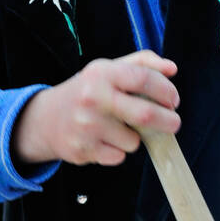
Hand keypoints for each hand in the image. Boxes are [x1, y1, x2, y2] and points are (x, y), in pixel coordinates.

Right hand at [11, 50, 179, 168]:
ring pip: (134, 141)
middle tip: (174, 122)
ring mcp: (86, 126)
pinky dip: (119, 151)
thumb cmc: (87, 91)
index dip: (166, 91)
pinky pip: (119, 156)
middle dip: (168, 121)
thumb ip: (142, 63)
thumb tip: (172, 68)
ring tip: (120, 128)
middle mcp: (92, 98)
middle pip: (145, 114)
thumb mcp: (108, 69)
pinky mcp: (83, 150)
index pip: (144, 78)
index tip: (174, 100)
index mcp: (102, 74)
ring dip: (137, 138)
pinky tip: (105, 140)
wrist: (45, 119)